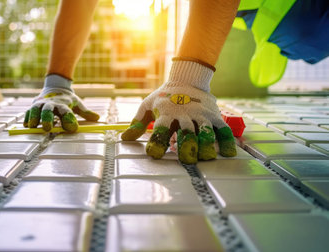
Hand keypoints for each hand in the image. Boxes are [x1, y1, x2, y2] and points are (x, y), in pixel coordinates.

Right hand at [24, 88, 99, 131]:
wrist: (55, 86)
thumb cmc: (67, 99)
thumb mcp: (78, 104)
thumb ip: (86, 112)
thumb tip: (97, 118)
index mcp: (63, 103)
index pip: (66, 111)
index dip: (69, 120)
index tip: (73, 128)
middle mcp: (51, 103)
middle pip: (48, 109)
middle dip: (47, 118)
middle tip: (47, 128)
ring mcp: (41, 104)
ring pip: (35, 110)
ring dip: (33, 117)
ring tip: (32, 126)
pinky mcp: (34, 107)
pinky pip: (28, 112)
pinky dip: (27, 118)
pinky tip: (26, 125)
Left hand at [121, 60, 235, 163]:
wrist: (186, 78)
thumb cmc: (164, 97)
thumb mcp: (147, 106)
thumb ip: (137, 123)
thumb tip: (124, 138)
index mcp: (166, 112)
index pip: (160, 127)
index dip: (157, 141)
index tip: (154, 154)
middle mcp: (184, 113)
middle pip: (186, 130)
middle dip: (187, 145)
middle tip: (187, 160)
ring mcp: (201, 114)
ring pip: (205, 129)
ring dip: (207, 143)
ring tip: (206, 157)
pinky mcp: (214, 116)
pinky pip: (223, 129)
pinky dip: (226, 140)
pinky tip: (227, 153)